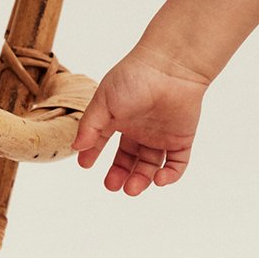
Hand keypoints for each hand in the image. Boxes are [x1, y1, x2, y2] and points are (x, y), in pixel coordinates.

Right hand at [68, 45, 208, 194]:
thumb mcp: (104, 101)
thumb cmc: (134, 78)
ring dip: (141, 180)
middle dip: (120, 175)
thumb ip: (90, 125)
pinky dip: (169, 176)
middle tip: (112, 186)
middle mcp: (140, 128)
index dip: (93, 153)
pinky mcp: (182, 139)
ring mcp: (161, 135)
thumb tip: (76, 147)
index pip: (103, 141)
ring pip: (151, 166)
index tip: (85, 164)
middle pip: (129, 159)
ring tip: (131, 189)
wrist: (171, 68)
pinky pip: (177, 164)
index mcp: (119, 117)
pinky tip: (158, 179)